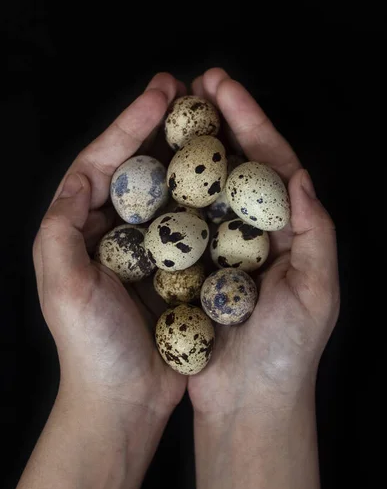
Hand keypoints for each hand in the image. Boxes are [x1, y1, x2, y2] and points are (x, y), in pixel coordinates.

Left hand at [33, 73, 186, 418]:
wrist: (126, 399)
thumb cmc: (90, 347)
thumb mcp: (62, 287)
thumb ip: (59, 231)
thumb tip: (80, 176)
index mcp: (80, 225)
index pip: (103, 162)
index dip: (130, 123)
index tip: (161, 94)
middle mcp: (113, 227)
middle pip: (137, 164)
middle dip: (160, 125)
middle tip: (187, 89)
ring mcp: (146, 242)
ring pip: (168, 185)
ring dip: (186, 150)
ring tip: (208, 117)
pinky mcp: (175, 261)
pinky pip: (193, 217)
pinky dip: (207, 192)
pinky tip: (226, 171)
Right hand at [189, 68, 339, 415]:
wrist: (248, 403)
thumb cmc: (288, 352)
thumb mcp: (316, 292)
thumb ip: (316, 232)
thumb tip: (301, 176)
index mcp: (288, 229)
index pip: (271, 163)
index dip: (250, 121)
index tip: (223, 86)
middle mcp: (253, 230)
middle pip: (237, 163)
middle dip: (219, 120)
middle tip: (196, 82)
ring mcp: (219, 245)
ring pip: (204, 185)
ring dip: (191, 147)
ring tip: (172, 110)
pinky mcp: (189, 265)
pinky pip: (178, 219)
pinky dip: (167, 190)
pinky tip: (152, 165)